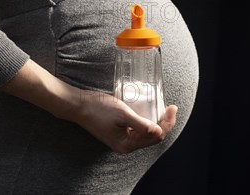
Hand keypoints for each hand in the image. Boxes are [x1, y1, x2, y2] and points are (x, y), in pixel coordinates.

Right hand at [0, 59, 177, 153]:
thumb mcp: (123, 114)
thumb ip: (141, 124)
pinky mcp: (118, 131)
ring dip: (156, 121)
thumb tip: (159, 131)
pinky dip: (145, 120)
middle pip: (152, 136)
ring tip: (162, 108)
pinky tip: (148, 110)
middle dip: (164, 122)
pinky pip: (137, 128)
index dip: (167, 122)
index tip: (172, 107)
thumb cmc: (98, 108)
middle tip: (170, 107)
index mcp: (127, 144)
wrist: (77, 105)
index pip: (156, 136)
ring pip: (146, 132)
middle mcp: (125, 145)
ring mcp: (121, 138)